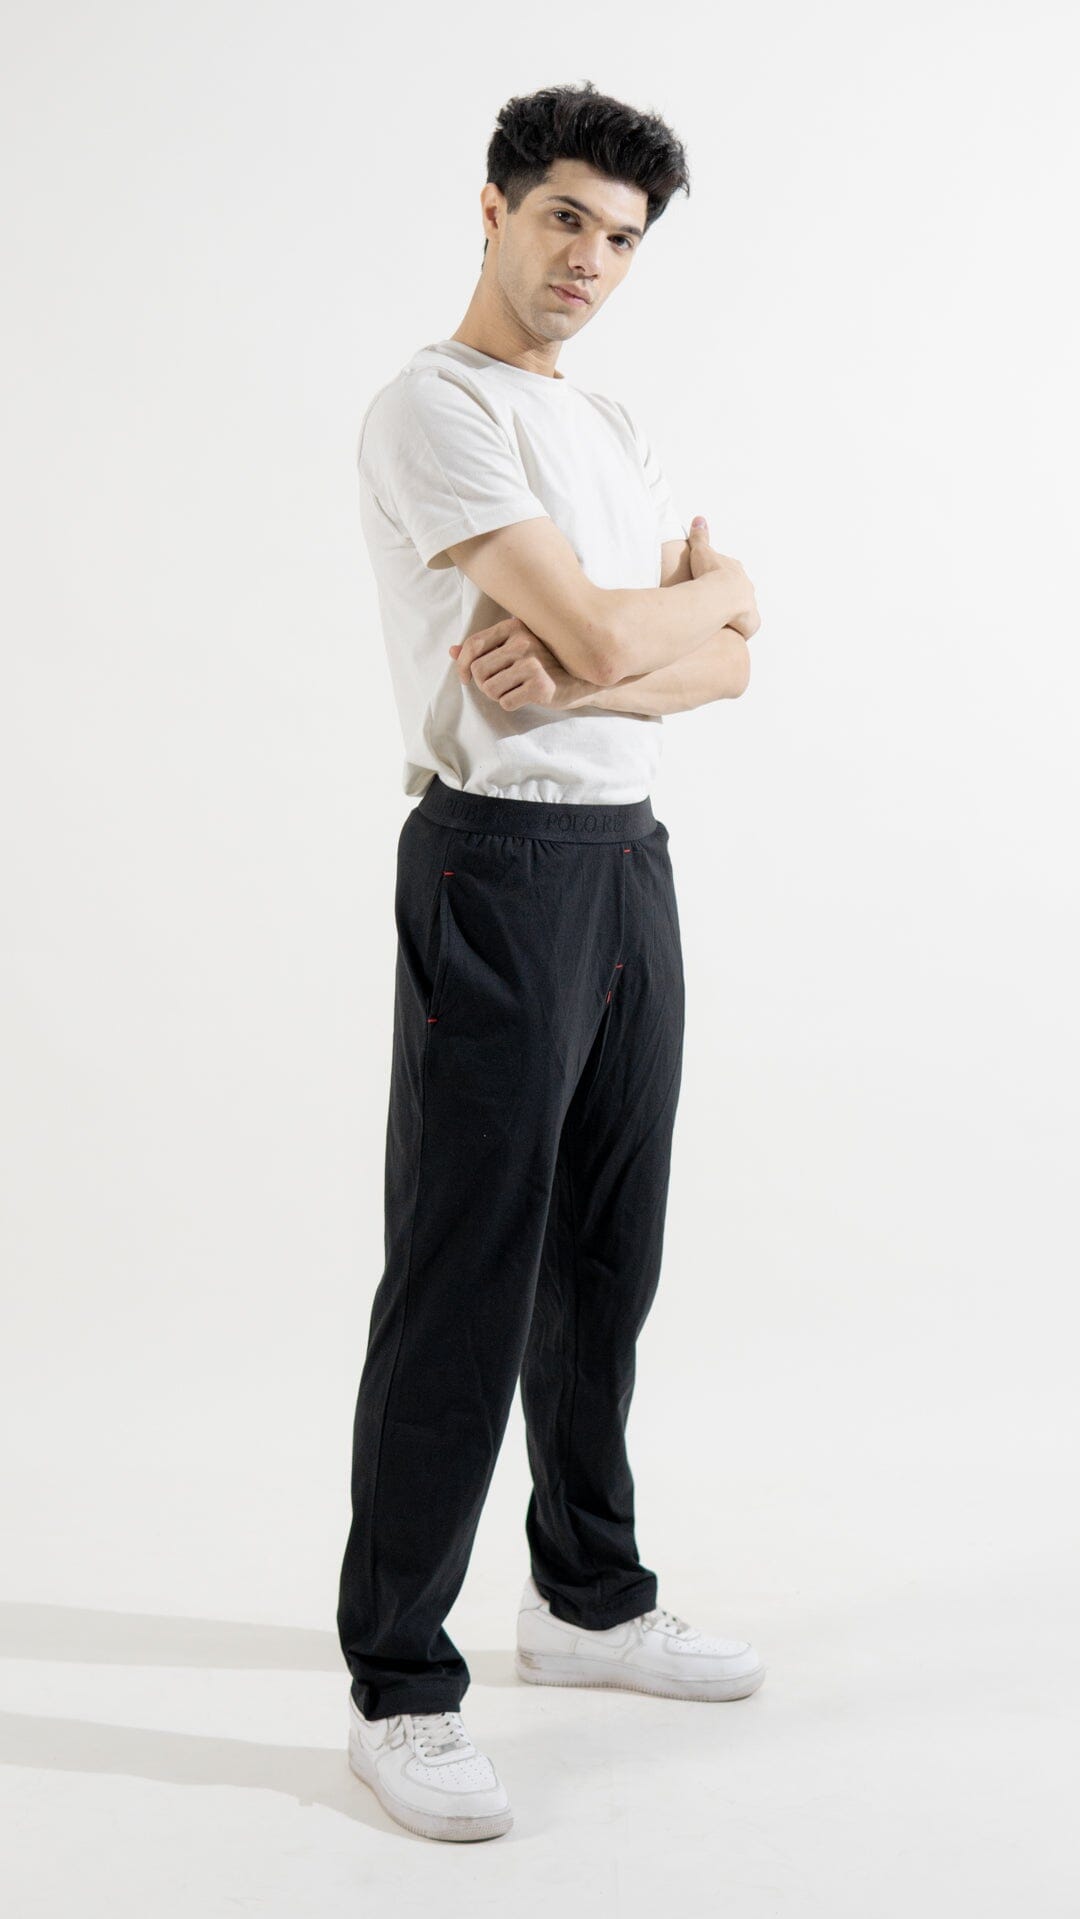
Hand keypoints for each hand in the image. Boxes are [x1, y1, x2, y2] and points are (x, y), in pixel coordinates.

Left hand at [449, 616, 582, 710]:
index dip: (462, 665)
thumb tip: (452, 651)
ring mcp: (533, 663)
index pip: (473, 645)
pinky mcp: (540, 686)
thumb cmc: (542, 664)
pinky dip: (511, 704)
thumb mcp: (513, 649)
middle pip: (478, 670)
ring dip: (497, 695)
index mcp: (515, 627)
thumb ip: (483, 648)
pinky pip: (506, 702)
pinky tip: (525, 697)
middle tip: (499, 686)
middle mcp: (524, 641)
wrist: (579, 680)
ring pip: (489, 688)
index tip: (464, 678)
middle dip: (483, 684)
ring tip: (513, 690)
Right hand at [687, 516, 759, 639]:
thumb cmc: (710, 572)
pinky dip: (740, 629)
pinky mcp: (751, 622)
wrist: (721, 593)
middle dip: (730, 596)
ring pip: (744, 609)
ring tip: (722, 621)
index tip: (712, 582)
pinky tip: (729, 633)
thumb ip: (700, 536)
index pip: (730, 573)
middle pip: (739, 591)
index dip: (721, 578)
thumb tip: (699, 519)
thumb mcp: (701, 551)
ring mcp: (750, 604)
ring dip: (736, 614)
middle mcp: (746, 586)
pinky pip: (746, 627)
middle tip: (717, 604)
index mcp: (734, 570)